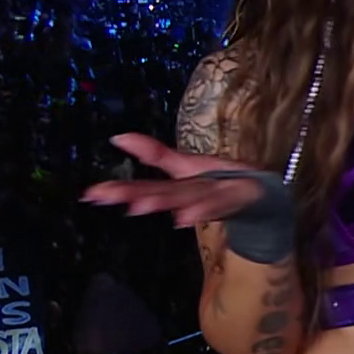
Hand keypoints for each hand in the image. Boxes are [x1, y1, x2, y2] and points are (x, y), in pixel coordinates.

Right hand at [81, 134, 266, 228]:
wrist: (262, 198)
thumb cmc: (219, 181)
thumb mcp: (185, 164)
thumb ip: (154, 153)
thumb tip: (119, 136)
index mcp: (177, 188)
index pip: (144, 187)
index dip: (119, 189)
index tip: (90, 193)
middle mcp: (191, 194)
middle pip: (161, 193)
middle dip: (132, 194)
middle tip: (104, 196)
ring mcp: (214, 197)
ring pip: (186, 197)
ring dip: (163, 202)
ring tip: (138, 206)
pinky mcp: (237, 196)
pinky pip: (220, 202)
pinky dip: (204, 209)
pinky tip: (185, 217)